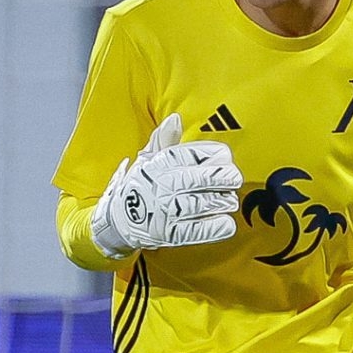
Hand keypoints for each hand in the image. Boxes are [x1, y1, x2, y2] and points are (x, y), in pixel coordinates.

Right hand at [90, 113, 242, 256]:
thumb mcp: (147, 159)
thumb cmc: (140, 186)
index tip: (226, 154)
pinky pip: (192, 231)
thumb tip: (175, 119)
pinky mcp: (167, 234)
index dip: (208, 154)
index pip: (184, 156)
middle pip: (192, 180)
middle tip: (235, 178)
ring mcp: (163, 212)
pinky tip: (227, 224)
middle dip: (218, 178)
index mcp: (156, 166)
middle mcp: (159, 187)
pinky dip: (212, 228)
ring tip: (231, 200)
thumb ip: (164, 140)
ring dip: (218, 202)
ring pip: (195, 205)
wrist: (118, 220)